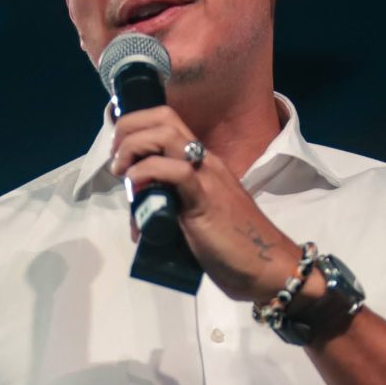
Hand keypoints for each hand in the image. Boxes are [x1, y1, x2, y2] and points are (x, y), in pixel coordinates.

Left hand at [110, 106, 301, 301]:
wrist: (269, 267)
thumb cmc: (236, 247)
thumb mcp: (195, 217)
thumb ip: (169, 207)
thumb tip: (137, 216)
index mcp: (203, 162)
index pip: (167, 122)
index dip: (135, 126)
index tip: (117, 151)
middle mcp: (205, 161)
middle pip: (162, 118)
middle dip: (128, 128)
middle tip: (116, 160)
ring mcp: (207, 177)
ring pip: (166, 134)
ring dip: (133, 146)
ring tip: (121, 172)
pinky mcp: (205, 199)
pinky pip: (176, 172)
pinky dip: (148, 173)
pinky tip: (136, 189)